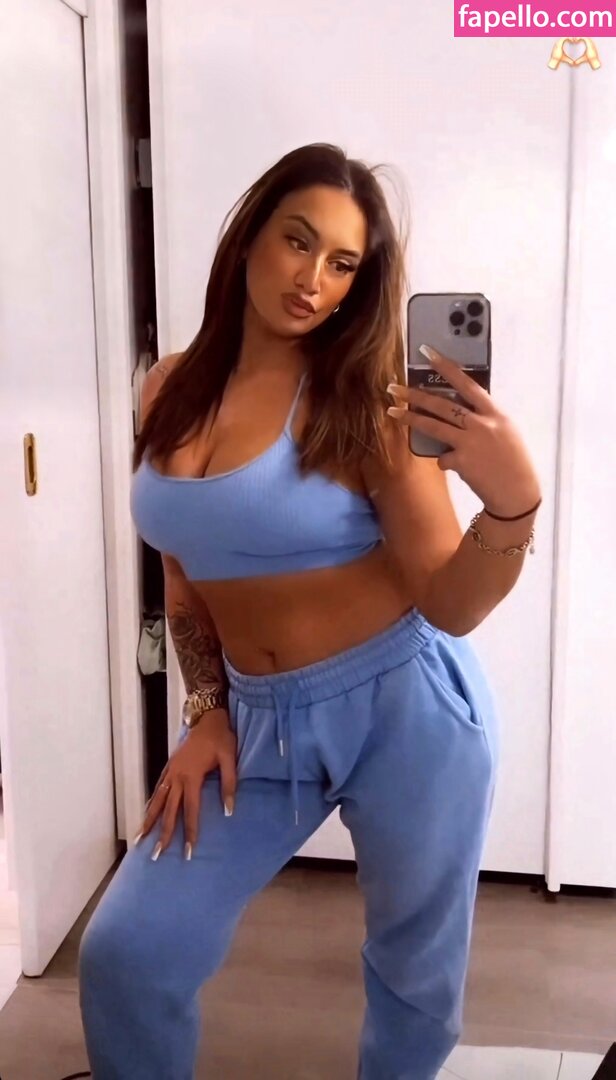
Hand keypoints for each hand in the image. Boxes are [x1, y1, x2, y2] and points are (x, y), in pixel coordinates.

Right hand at [135, 709, 236, 860]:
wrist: (207, 718)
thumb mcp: (230, 758)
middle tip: (156, 855)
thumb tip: (229, 811)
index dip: (190, 832)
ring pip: (157, 801)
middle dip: (163, 834)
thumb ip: (229, 784)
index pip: (190, 811)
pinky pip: (157, 789)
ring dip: (149, 821)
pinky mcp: (169, 767)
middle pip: (168, 811)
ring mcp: (170, 772)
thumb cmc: (221, 738)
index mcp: (192, 777)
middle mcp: (177, 777)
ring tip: (140, 839)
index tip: (188, 852)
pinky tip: (146, 814)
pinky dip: (151, 803)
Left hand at [387, 346, 541, 516]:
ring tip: (393, 412)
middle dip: (415, 394)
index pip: (468, 383)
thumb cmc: (513, 462)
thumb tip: (461, 409)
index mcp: (495, 413)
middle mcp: (482, 424)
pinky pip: (442, 458)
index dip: (447, 367)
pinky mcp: (461, 462)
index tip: (428, 353)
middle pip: (442, 404)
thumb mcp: (506, 431)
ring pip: (433, 426)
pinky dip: (446, 461)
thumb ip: (485, 418)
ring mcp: (470, 442)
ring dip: (411, 418)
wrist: (517, 493)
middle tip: (394, 388)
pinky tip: (458, 467)